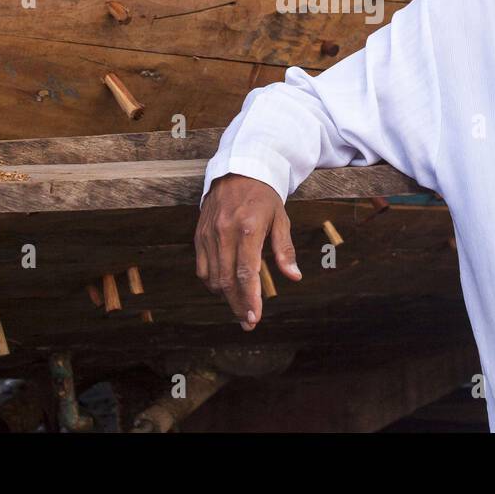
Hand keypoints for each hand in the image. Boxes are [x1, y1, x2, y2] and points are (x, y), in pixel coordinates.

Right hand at [195, 173, 301, 330]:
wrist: (238, 170)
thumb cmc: (264, 197)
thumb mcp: (281, 219)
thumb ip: (284, 250)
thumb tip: (294, 276)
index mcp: (248, 229)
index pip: (246, 273)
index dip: (250, 299)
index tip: (255, 318)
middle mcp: (225, 233)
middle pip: (228, 281)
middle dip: (238, 306)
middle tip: (248, 323)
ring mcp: (209, 234)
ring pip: (213, 278)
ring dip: (226, 298)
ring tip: (241, 308)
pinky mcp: (199, 235)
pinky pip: (202, 268)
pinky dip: (213, 283)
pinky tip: (225, 289)